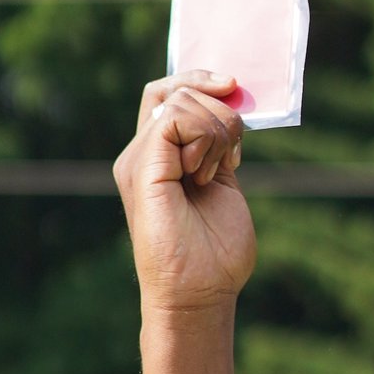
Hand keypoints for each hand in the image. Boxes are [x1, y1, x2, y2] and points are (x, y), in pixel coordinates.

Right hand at [115, 79, 255, 313]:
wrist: (199, 294)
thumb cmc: (214, 253)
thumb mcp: (224, 183)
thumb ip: (221, 145)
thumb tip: (233, 104)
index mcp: (159, 156)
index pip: (170, 92)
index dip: (202, 79)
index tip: (236, 88)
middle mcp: (142, 153)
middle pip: (174, 87)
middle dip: (219, 107)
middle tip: (230, 155)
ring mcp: (138, 160)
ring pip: (181, 99)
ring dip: (217, 131)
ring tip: (211, 176)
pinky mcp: (141, 168)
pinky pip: (175, 117)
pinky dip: (204, 138)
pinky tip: (203, 175)